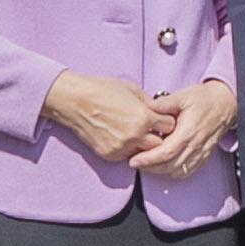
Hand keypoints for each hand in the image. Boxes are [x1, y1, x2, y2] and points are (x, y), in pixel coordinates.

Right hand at [40, 70, 163, 163]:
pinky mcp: (110, 155)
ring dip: (143, 145)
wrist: (75, 101)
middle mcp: (135, 136)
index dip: (166, 121)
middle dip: (158, 137)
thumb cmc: (103, 90)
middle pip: (160, 144)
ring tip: (134, 132)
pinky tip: (120, 135)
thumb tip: (160, 111)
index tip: (161, 119)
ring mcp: (122, 148)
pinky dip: (127, 148)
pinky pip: (127, 155)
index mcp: (144, 117)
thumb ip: (149, 103)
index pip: (169, 126)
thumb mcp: (132, 90)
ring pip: (144, 153)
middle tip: (151, 129)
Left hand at [131, 81, 239, 174]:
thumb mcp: (183, 96)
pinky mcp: (204, 156)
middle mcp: (195, 145)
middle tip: (135, 163)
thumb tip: (148, 106)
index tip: (134, 160)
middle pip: (169, 166)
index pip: (165, 153)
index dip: (148, 159)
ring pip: (177, 171)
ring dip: (160, 171)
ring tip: (147, 164)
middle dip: (150, 167)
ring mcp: (201, 153)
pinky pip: (188, 172)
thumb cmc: (205, 99)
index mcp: (188, 132)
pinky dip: (174, 173)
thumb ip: (164, 103)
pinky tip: (164, 166)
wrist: (226, 103)